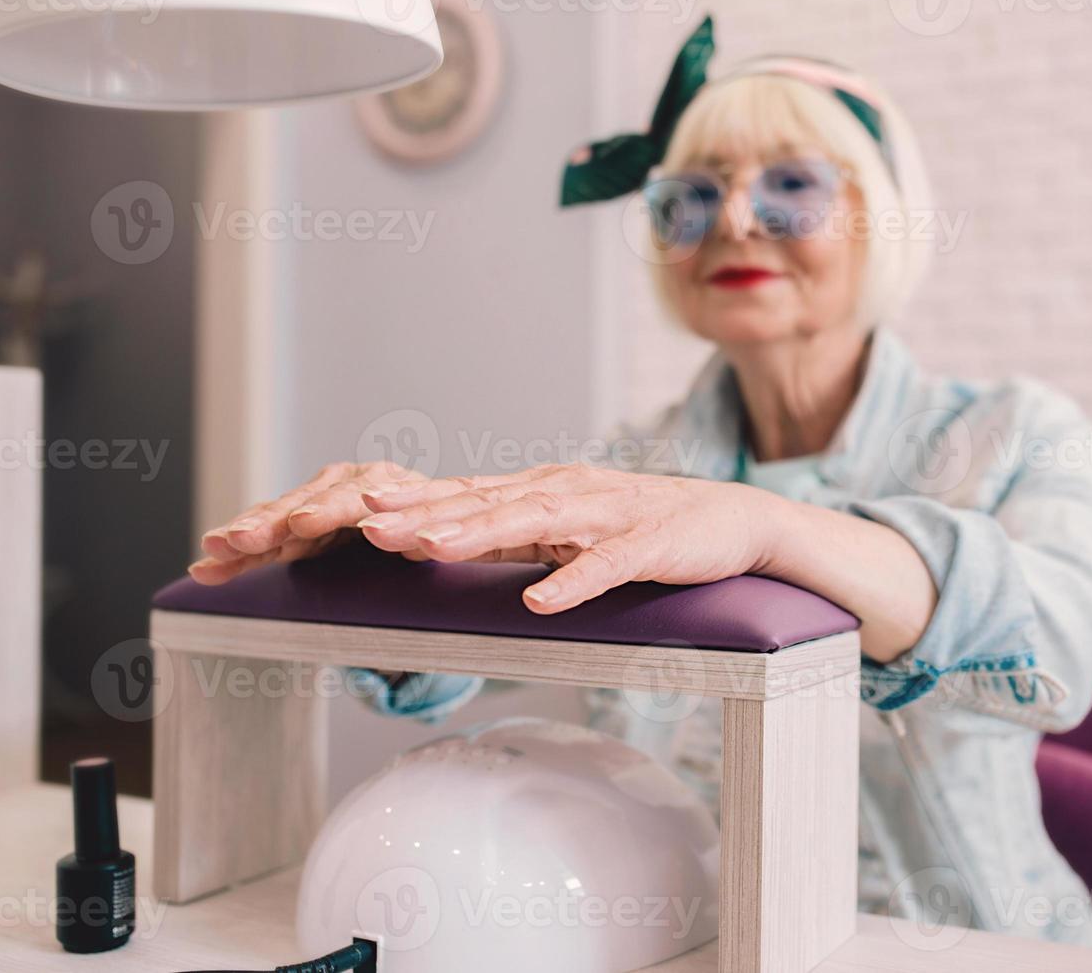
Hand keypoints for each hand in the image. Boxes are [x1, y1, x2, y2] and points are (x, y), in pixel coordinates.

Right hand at [188, 461, 429, 584]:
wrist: (430, 534)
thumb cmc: (436, 536)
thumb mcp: (438, 537)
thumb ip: (423, 540)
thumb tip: (420, 543)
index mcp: (387, 484)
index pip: (355, 495)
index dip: (328, 511)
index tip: (304, 524)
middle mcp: (348, 485)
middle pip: (304, 503)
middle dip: (269, 523)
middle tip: (241, 540)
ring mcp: (320, 502)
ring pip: (278, 519)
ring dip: (245, 536)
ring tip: (216, 551)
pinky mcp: (299, 525)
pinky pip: (267, 540)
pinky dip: (239, 554)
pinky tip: (210, 566)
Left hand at [355, 463, 776, 613]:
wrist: (732, 518)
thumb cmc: (644, 526)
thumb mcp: (569, 527)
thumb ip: (512, 533)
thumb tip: (437, 542)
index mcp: (546, 491)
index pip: (471, 494)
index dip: (417, 502)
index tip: (359, 509)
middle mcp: (569, 493)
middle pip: (490, 502)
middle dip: (428, 514)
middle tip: (369, 524)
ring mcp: (609, 517)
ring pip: (536, 523)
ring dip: (481, 533)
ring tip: (431, 547)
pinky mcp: (649, 545)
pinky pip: (606, 567)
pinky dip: (572, 582)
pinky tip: (539, 600)